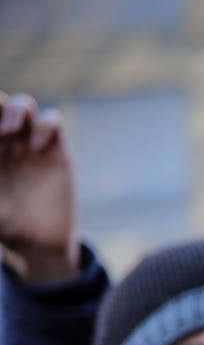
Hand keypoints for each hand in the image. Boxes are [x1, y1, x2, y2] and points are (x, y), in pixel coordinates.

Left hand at [0, 91, 78, 282]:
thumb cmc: (4, 224)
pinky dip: (46, 125)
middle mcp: (5, 140)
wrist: (39, 242)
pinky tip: (38, 147)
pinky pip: (53, 121)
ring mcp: (31, 144)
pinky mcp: (57, 151)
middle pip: (0, 103)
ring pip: (24, 105)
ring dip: (17, 108)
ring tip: (11, 130)